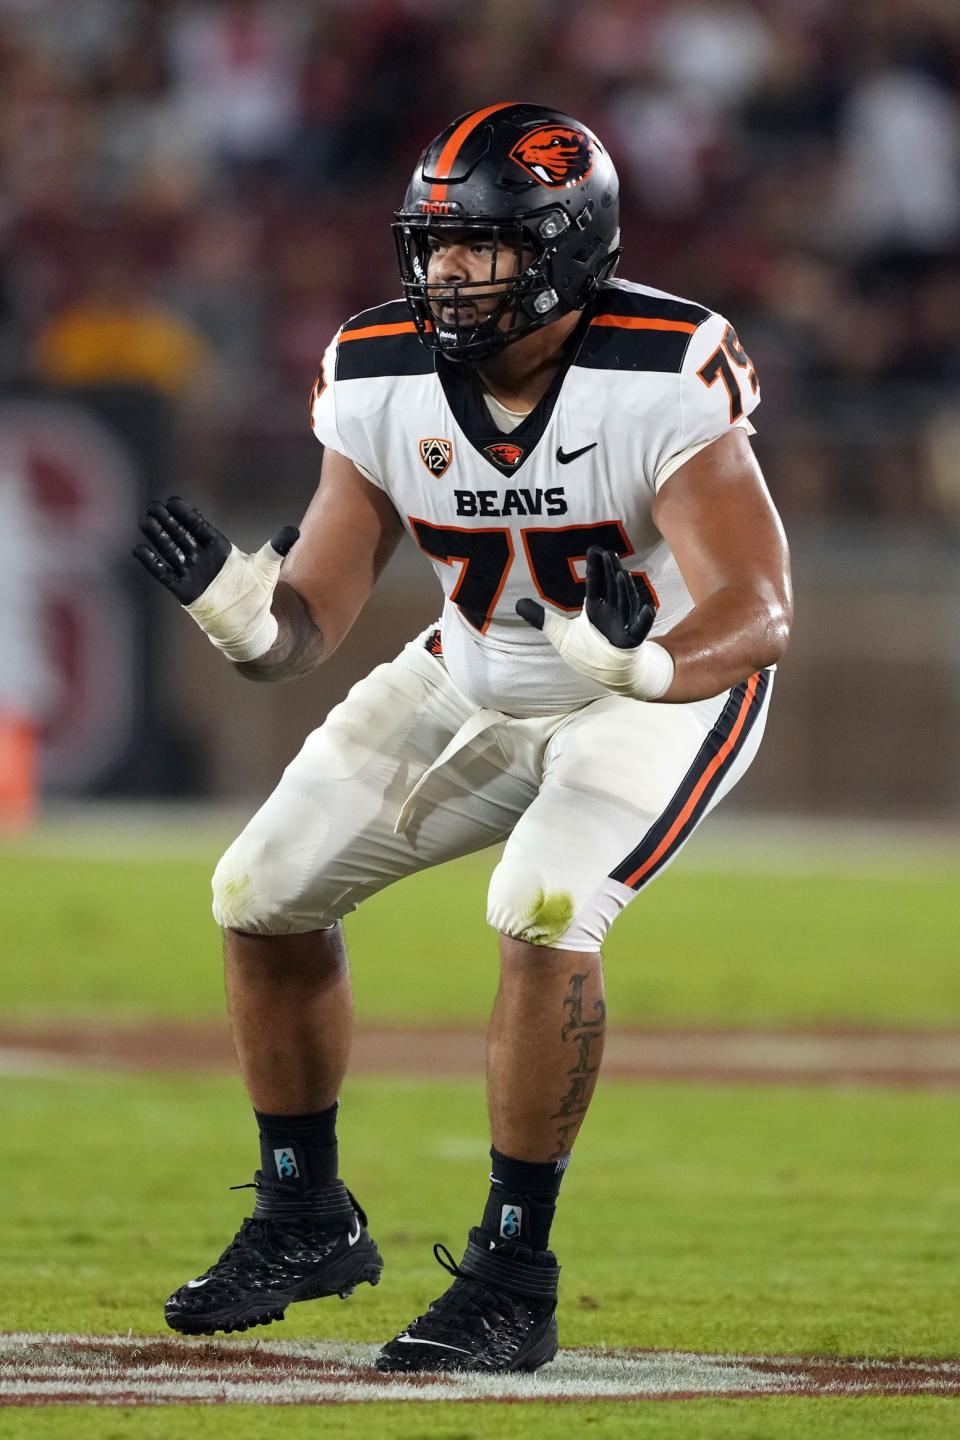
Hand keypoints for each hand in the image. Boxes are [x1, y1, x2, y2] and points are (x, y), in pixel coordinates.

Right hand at [133, 496, 298, 605]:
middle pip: (181, 536)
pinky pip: (164, 574)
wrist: (248, 625)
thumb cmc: (257, 595)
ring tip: (145, 521)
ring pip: (171, 551)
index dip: (186, 515)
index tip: (173, 500)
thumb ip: (277, 548)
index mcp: (220, 549)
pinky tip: (139, 549)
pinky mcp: (185, 592)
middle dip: (167, 521)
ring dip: (157, 537)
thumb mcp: (267, 568)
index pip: (199, 527)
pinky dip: (152, 563)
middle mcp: (203, 559)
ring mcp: (192, 574)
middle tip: (153, 505)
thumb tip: (294, 531)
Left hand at [516, 546, 672, 699]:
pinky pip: (639, 630)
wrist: (611, 671)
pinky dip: (644, 620)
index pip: (595, 584)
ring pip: (625, 604)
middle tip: (609, 553)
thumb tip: (517, 604)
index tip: (595, 549)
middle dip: (611, 572)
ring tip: (622, 575)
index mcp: (594, 608)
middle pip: (611, 588)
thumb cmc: (588, 648)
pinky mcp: (632, 641)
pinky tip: (648, 608)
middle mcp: (610, 612)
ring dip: (624, 591)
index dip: (595, 568)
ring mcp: (622, 626)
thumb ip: (541, 618)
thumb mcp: (559, 633)